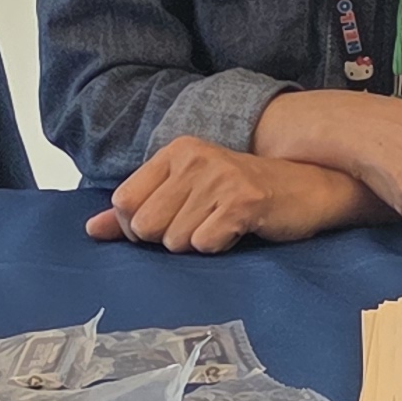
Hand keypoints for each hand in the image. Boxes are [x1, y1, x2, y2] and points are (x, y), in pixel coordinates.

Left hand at [87, 139, 379, 253]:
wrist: (310, 187)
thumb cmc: (244, 195)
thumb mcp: (187, 192)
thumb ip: (138, 209)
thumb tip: (91, 230)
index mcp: (175, 153)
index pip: (124, 202)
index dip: (139, 227)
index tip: (169, 224)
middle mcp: (193, 160)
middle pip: (144, 226)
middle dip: (167, 239)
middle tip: (199, 228)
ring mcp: (218, 179)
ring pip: (174, 240)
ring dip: (197, 244)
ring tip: (222, 226)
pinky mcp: (241, 202)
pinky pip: (204, 244)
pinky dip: (219, 248)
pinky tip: (237, 232)